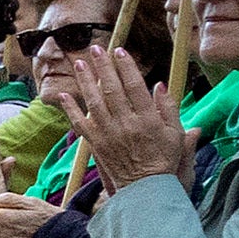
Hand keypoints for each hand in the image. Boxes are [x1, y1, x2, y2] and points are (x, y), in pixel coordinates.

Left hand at [49, 45, 187, 190]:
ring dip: (85, 82)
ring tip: (79, 63)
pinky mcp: (95, 144)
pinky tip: (62, 96)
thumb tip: (159, 85)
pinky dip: (70, 110)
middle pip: (112, 90)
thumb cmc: (164, 160)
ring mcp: (108, 134)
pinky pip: (80, 124)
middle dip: (103, 67)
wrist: (145, 188)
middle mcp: (126, 124)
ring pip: (94, 103)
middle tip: (95, 49)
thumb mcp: (176, 134)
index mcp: (148, 119)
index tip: (120, 52)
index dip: (126, 67)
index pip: (135, 87)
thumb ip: (169, 108)